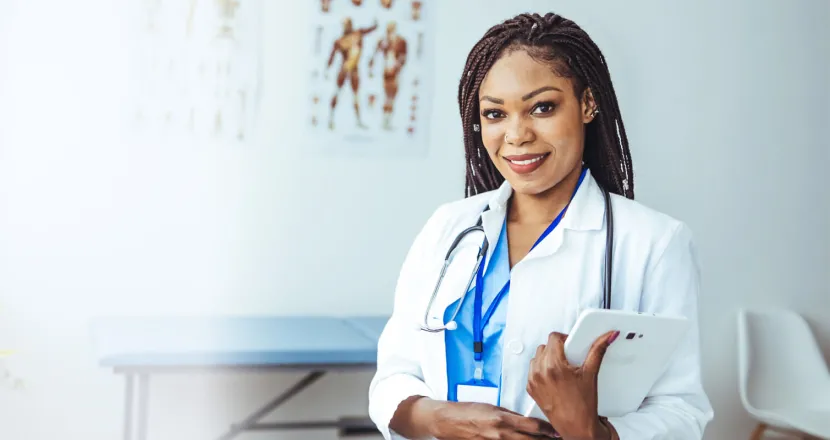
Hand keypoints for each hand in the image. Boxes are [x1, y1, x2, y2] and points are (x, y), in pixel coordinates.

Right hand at [431, 401, 558, 439]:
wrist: (448, 421)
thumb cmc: (467, 411)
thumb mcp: (493, 407)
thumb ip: (511, 415)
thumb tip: (527, 421)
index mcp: (503, 419)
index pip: (534, 426)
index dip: (549, 430)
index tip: (558, 432)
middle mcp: (501, 434)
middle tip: (559, 439)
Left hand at [526, 331, 618, 439]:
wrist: (577, 428)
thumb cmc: (584, 405)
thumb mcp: (591, 373)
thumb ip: (598, 350)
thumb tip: (607, 336)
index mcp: (554, 366)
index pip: (553, 337)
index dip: (564, 338)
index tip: (570, 345)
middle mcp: (540, 372)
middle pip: (545, 346)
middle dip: (557, 349)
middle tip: (569, 359)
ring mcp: (533, 380)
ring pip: (537, 357)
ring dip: (547, 358)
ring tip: (562, 368)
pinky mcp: (530, 388)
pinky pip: (532, 370)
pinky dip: (541, 370)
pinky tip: (554, 378)